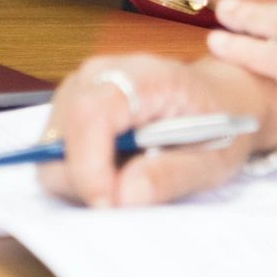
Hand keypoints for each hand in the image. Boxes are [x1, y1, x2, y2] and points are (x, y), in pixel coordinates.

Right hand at [35, 54, 276, 207]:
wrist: (224, 99)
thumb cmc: (221, 124)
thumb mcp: (213, 159)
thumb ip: (170, 176)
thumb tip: (122, 196)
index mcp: (146, 76)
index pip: (92, 113)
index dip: (88, 165)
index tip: (106, 204)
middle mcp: (104, 72)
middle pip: (61, 133)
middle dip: (83, 180)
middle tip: (122, 200)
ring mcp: (84, 85)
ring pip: (52, 145)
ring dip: (81, 177)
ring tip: (127, 177)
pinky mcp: (75, 102)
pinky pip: (58, 147)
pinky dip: (80, 170)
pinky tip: (116, 168)